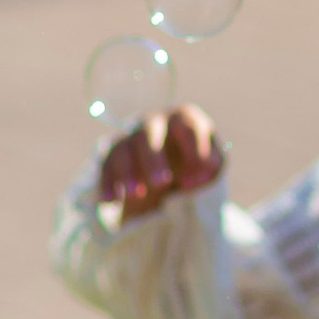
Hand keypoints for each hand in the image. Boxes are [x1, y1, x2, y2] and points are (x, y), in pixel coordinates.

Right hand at [97, 105, 221, 223]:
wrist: (172, 170)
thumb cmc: (197, 163)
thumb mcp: (212, 165)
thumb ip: (210, 168)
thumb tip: (189, 181)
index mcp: (184, 118)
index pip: (188, 127)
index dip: (194, 152)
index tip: (194, 182)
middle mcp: (154, 122)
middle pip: (148, 133)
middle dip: (153, 158)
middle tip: (161, 183)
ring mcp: (131, 136)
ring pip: (123, 149)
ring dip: (127, 172)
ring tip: (136, 195)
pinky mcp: (114, 154)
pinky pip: (106, 165)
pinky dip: (108, 182)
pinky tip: (110, 200)